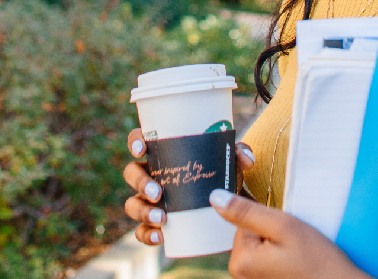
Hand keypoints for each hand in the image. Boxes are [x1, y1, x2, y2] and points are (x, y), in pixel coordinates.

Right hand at [121, 128, 255, 245]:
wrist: (230, 210)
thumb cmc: (223, 176)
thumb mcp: (232, 165)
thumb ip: (240, 155)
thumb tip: (245, 158)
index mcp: (164, 154)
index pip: (141, 142)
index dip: (136, 142)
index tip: (142, 149)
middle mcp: (152, 175)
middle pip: (132, 173)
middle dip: (141, 182)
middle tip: (158, 194)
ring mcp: (151, 201)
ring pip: (133, 204)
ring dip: (142, 211)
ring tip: (162, 219)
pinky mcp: (157, 224)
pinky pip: (142, 231)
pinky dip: (147, 234)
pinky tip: (159, 236)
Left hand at [210, 189, 370, 278]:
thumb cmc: (318, 261)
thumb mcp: (283, 227)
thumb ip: (247, 211)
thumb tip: (214, 197)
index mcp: (240, 260)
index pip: (242, 218)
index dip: (262, 209)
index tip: (284, 219)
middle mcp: (239, 273)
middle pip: (249, 230)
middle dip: (271, 226)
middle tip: (296, 238)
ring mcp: (251, 278)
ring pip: (259, 241)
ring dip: (277, 237)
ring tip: (298, 248)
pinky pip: (266, 254)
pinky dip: (280, 249)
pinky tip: (296, 256)